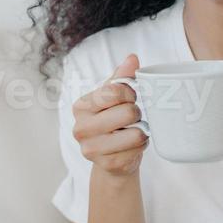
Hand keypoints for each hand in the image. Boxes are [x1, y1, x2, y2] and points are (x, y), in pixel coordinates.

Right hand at [72, 53, 148, 177]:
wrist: (112, 159)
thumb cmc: (113, 123)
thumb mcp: (114, 98)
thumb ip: (121, 77)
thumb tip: (132, 58)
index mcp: (81, 106)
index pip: (114, 91)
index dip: (130, 92)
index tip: (130, 97)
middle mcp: (81, 128)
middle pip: (128, 112)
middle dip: (137, 113)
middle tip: (133, 117)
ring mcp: (91, 149)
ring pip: (136, 133)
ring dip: (141, 131)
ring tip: (133, 130)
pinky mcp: (106, 164)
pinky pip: (138, 149)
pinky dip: (141, 145)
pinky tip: (132, 145)